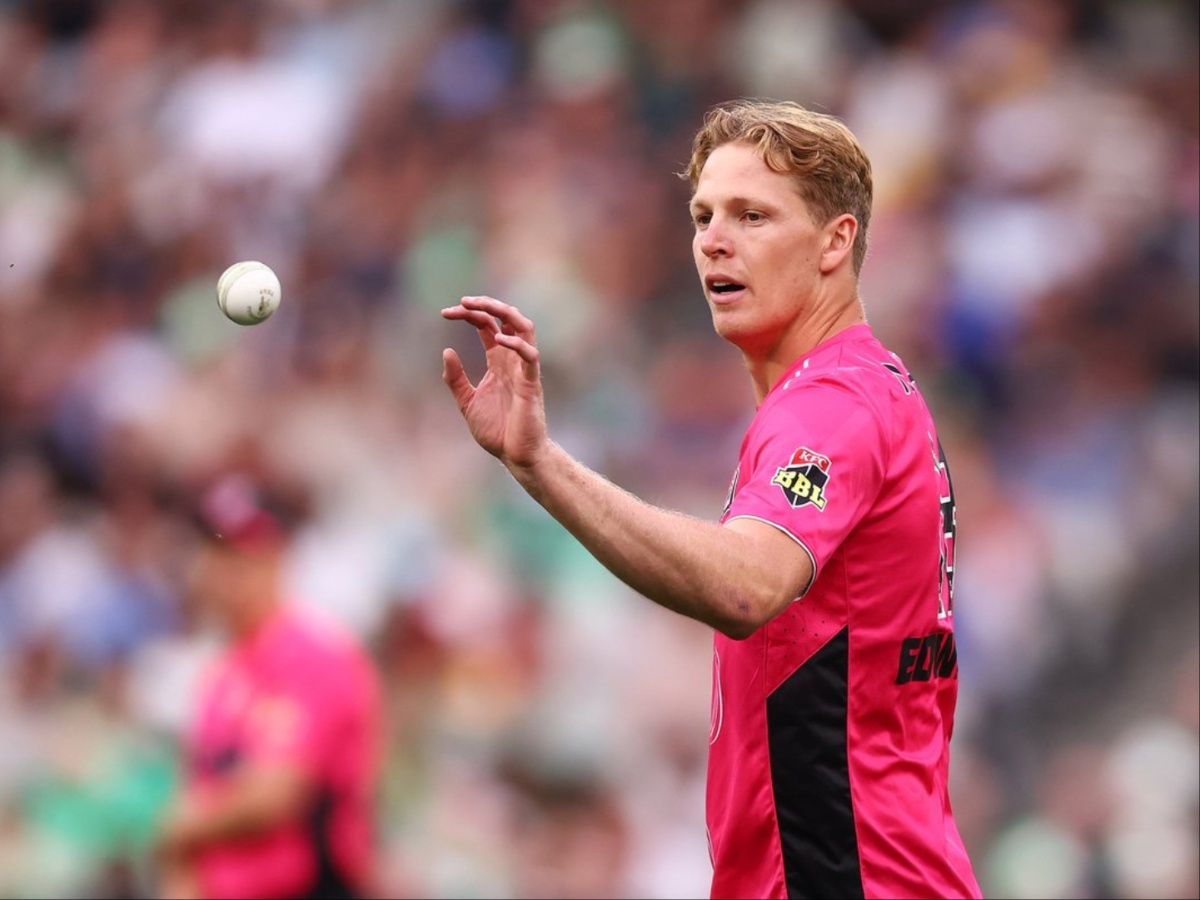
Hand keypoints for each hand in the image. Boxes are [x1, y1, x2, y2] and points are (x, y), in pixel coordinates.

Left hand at [441, 296, 549, 470]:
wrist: (515, 455)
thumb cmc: (496, 431)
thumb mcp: (467, 402)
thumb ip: (455, 379)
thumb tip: (447, 350)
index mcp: (497, 362)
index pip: (486, 326)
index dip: (468, 315)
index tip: (445, 313)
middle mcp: (511, 360)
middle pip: (506, 319)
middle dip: (486, 305)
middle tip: (463, 301)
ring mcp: (523, 369)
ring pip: (524, 328)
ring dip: (505, 312)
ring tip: (482, 306)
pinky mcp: (531, 383)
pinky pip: (530, 356)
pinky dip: (517, 343)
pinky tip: (498, 339)